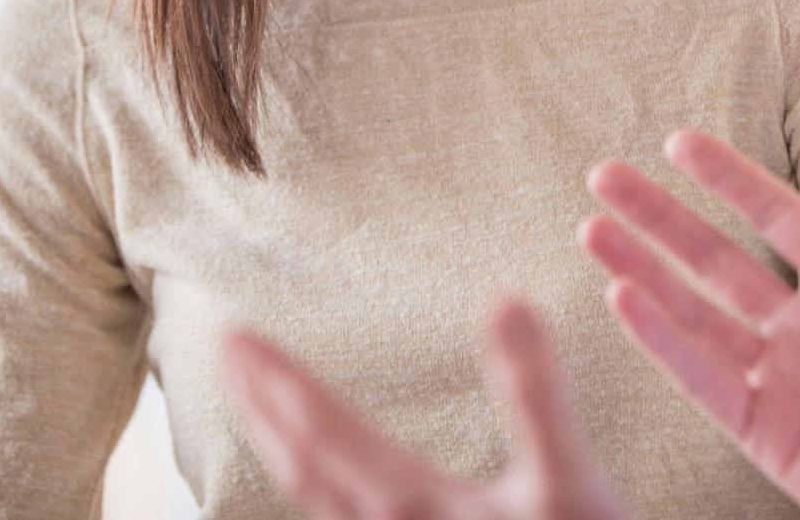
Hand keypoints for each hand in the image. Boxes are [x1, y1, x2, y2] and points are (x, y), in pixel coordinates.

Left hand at [221, 300, 629, 519]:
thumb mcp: (570, 480)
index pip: (323, 430)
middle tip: (228, 352)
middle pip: (304, 465)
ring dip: (285, 447)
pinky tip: (334, 490)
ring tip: (266, 408)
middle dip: (264, 405)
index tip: (231, 334)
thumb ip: (536, 393)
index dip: (277, 379)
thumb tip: (507, 301)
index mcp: (413, 505)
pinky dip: (322, 496)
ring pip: (318, 503)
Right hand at [579, 125, 799, 519]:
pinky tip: (623, 296)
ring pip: (695, 314)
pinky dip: (661, 340)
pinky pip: (704, 379)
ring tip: (590, 228)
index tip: (677, 141)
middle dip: (660, 217)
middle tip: (604, 176)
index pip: (777, 217)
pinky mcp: (769, 434)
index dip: (728, 179)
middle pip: (716, 259)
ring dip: (641, 270)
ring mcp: (785, 381)